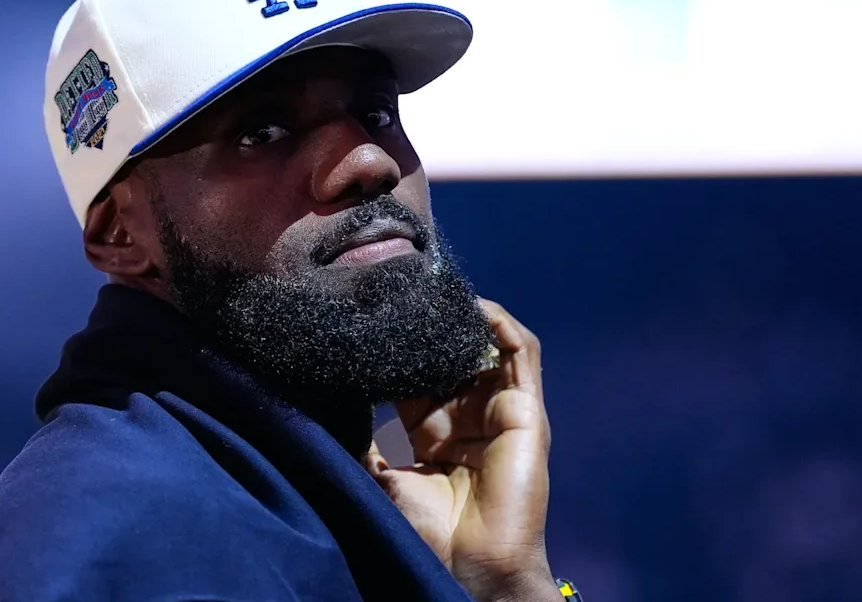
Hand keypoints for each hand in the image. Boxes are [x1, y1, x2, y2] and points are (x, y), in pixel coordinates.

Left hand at [365, 300, 559, 601]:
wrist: (473, 567)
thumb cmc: (431, 533)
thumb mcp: (383, 479)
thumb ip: (365, 444)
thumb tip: (332, 409)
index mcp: (438, 433)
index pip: (421, 378)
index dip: (401, 351)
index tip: (374, 323)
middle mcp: (471, 418)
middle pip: (455, 356)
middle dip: (433, 327)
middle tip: (403, 296)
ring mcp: (503, 411)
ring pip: (491, 346)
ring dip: (469, 318)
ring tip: (440, 294)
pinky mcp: (528, 409)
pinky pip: (523, 353)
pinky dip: (502, 325)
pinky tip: (475, 308)